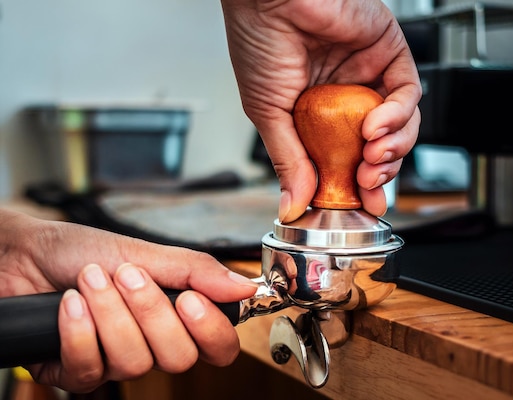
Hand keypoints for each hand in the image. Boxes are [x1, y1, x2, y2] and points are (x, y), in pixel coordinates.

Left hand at [0, 209, 257, 392]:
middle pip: (179, 359)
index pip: (218, 347)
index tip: (189, 299)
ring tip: (90, 280)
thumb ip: (197, 271)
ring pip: (134, 363)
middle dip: (150, 312)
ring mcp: (115, 361)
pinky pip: (90, 371)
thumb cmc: (84, 250)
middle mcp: (151, 344)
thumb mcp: (146, 253)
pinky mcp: (77, 371)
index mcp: (176, 316)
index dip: (210, 331)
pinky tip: (69, 305)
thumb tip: (246, 286)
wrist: (24, 254)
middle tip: (127, 276)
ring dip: (109, 314)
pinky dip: (79, 331)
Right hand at [221, 0, 420, 221]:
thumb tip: (293, 205)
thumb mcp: (267, 113)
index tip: (363, 207)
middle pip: (380, 146)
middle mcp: (346, 96)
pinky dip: (398, 115)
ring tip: (371, 159)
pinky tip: (376, 127)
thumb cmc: (259, 41)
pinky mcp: (388, 50)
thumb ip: (289, 160)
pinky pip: (409, 91)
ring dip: (393, 149)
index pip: (347, 158)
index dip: (358, 185)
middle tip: (366, 186)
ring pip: (401, 124)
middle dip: (379, 172)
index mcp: (318, 113)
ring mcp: (369, 74)